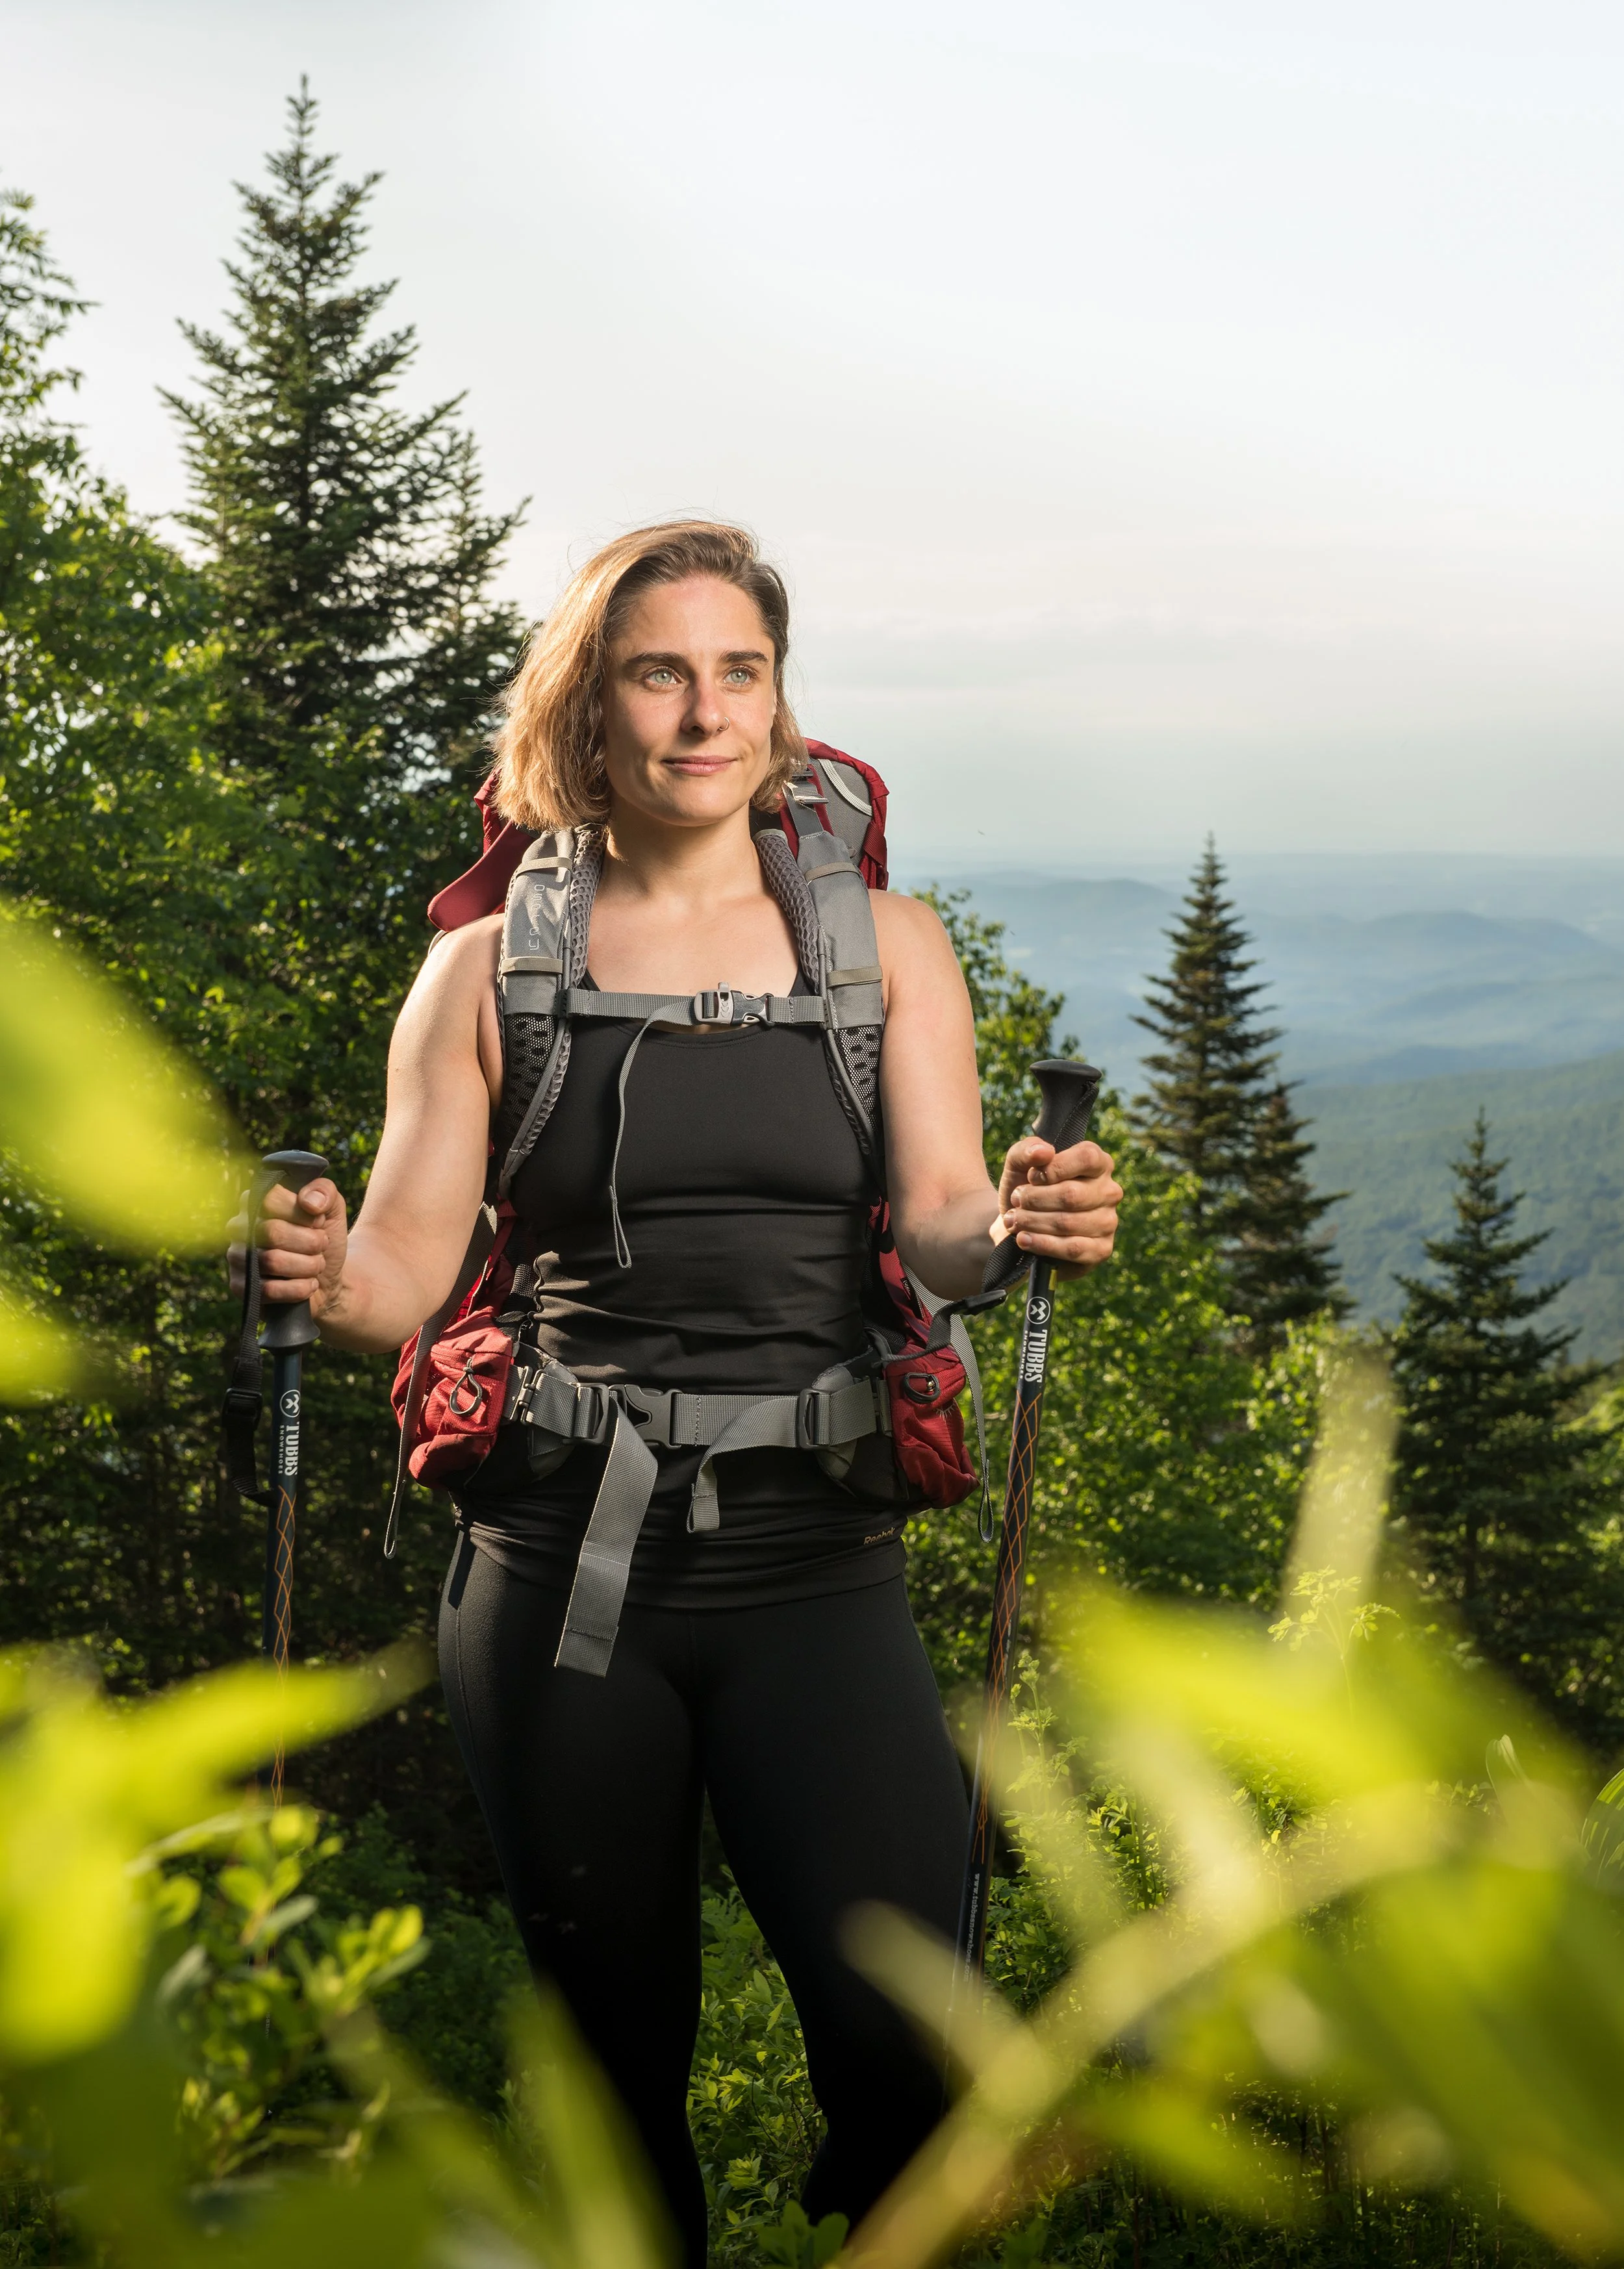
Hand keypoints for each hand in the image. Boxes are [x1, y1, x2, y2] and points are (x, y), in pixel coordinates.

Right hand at [227, 1177, 350, 1321]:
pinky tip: (309, 1285)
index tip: (319, 1223)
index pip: (270, 1199)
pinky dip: (298, 1289)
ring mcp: (236, 1257)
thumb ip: (324, 1192)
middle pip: (273, 1232)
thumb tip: (308, 1202)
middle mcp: (239, 1226)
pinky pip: (268, 1290)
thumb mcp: (332, 1210)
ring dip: (308, 1266)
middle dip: (310, 1242)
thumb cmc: (323, 1239)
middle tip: (322, 1246)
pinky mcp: (239, 1286)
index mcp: (257, 1202)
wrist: (328, 1280)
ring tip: (317, 1265)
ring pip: (272, 1261)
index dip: (302, 1214)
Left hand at [996, 1136, 1120, 1280]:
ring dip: (1033, 1221)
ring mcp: (1108, 1222)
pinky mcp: (1101, 1249)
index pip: (1086, 1158)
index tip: (1031, 1176)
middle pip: (1072, 1194)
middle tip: (1016, 1201)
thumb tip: (1044, 1151)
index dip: (1054, 1168)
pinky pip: (1072, 1248)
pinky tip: (1024, 1239)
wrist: (1017, 1227)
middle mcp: (1109, 1191)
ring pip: (1068, 1223)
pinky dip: (1042, 1244)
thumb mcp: (1018, 1165)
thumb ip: (1026, 1150)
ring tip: (1015, 1220)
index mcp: (1098, 1163)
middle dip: (1034, 1199)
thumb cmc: (1026, 1190)